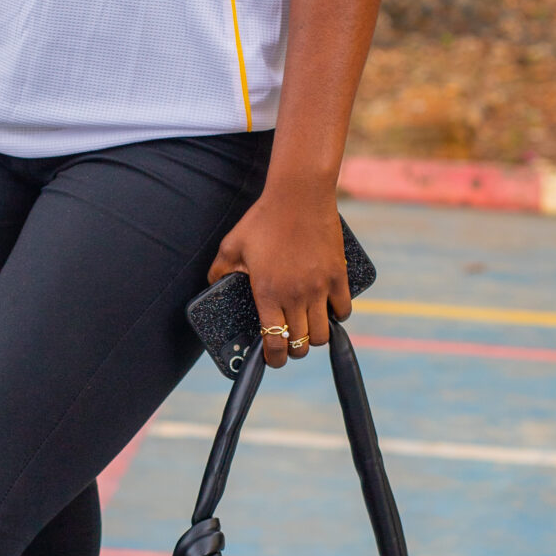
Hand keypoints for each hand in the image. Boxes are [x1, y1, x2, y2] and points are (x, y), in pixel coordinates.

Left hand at [209, 178, 349, 370]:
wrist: (299, 196)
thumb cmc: (263, 219)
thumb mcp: (232, 245)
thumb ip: (219, 271)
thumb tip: (212, 285)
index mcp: (267, 293)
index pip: (274, 343)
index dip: (274, 359)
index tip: (274, 359)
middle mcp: (295, 296)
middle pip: (301, 344)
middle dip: (294, 349)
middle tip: (289, 341)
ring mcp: (320, 288)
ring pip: (322, 334)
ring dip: (314, 336)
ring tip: (308, 327)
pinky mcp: (338, 277)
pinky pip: (344, 310)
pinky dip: (337, 316)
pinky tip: (329, 310)